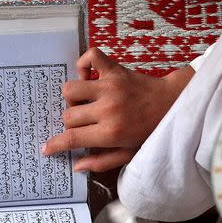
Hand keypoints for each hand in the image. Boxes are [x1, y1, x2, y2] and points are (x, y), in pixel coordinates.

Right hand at [42, 47, 193, 171]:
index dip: (55, 144)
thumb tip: (77, 166)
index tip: (47, 147)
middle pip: (68, 115)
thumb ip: (103, 162)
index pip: (72, 138)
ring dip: (73, 98)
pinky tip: (88, 77)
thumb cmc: (152, 131)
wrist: (174, 104)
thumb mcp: (130, 154)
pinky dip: (84, 64)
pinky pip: (90, 57)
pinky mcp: (116, 69)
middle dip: (70, 123)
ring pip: (70, 89)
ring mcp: (111, 86)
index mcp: (111, 132)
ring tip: (85, 103)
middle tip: (83, 124)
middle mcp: (108, 109)